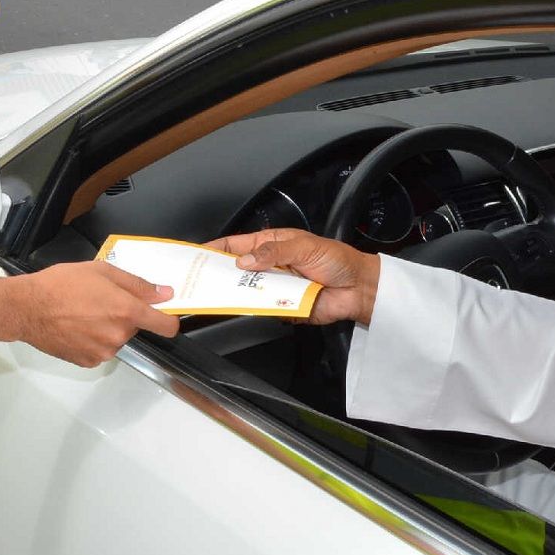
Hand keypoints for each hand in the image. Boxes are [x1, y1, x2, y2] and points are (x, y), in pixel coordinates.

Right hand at [13, 261, 179, 366]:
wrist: (27, 308)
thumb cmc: (61, 284)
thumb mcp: (101, 271)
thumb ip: (137, 285)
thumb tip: (165, 294)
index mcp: (125, 311)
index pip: (165, 326)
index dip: (169, 320)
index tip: (165, 314)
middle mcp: (118, 336)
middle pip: (135, 328)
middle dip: (124, 316)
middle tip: (100, 301)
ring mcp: (103, 352)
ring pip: (117, 339)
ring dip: (107, 328)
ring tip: (83, 313)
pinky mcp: (88, 362)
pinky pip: (101, 350)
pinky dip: (93, 340)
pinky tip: (76, 327)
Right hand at [206, 228, 378, 325]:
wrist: (358, 288)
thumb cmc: (336, 260)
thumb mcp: (304, 247)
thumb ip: (274, 252)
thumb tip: (245, 260)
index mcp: (271, 245)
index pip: (236, 245)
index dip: (215, 249)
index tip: (196, 254)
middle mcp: (269, 266)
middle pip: (236, 271)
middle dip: (218, 274)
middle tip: (199, 280)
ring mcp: (274, 287)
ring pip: (246, 291)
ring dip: (235, 293)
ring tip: (216, 295)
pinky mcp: (282, 307)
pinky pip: (263, 309)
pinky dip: (255, 309)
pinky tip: (246, 308)